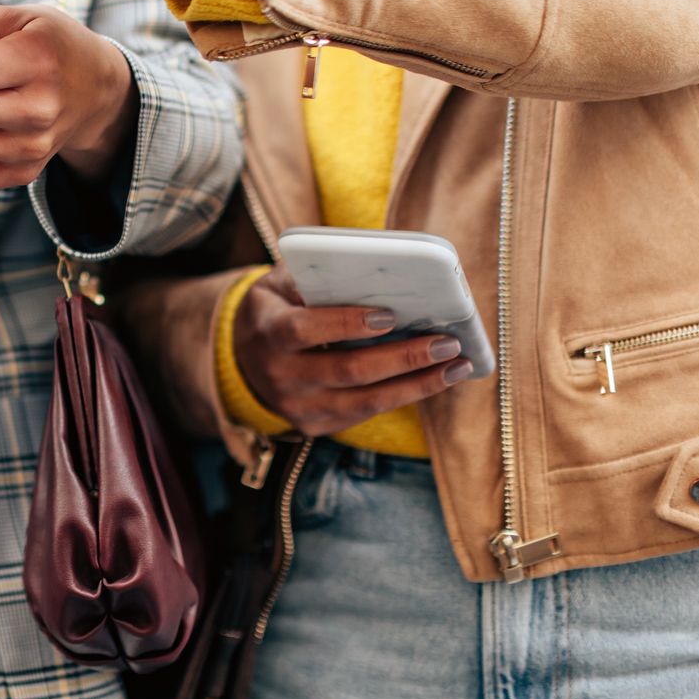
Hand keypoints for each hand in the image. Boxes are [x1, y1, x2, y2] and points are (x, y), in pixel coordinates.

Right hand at [234, 266, 476, 437]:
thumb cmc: (275, 310)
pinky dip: (403, 397)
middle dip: (403, 358)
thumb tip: (377, 272)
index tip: (390, 315)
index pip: (305, 330)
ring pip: (365, 401)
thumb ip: (316, 278)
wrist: (242, 360)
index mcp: (268, 331)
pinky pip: (365, 413)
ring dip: (417, 385)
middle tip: (446, 343)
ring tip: (456, 366)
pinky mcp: (314, 425)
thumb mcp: (280, 285)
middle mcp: (279, 374)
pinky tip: (433, 380)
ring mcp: (296, 406)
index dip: (346, 324)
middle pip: (347, 370)